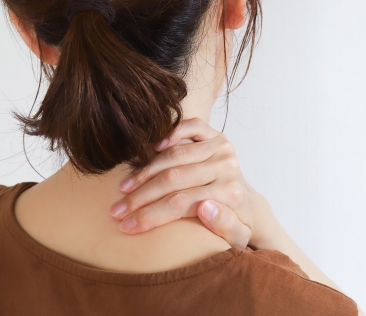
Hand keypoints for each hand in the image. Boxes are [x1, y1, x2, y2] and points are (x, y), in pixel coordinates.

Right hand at [109, 118, 268, 247]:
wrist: (248, 204)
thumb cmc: (236, 224)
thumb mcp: (237, 238)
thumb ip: (225, 227)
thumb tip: (205, 206)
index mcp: (230, 194)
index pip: (181, 204)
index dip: (150, 215)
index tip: (126, 226)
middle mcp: (228, 167)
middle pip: (173, 179)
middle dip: (140, 196)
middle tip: (116, 210)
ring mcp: (222, 148)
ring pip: (174, 156)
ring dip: (145, 171)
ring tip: (124, 188)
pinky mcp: (217, 135)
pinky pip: (192, 126)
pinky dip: (171, 134)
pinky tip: (152, 147)